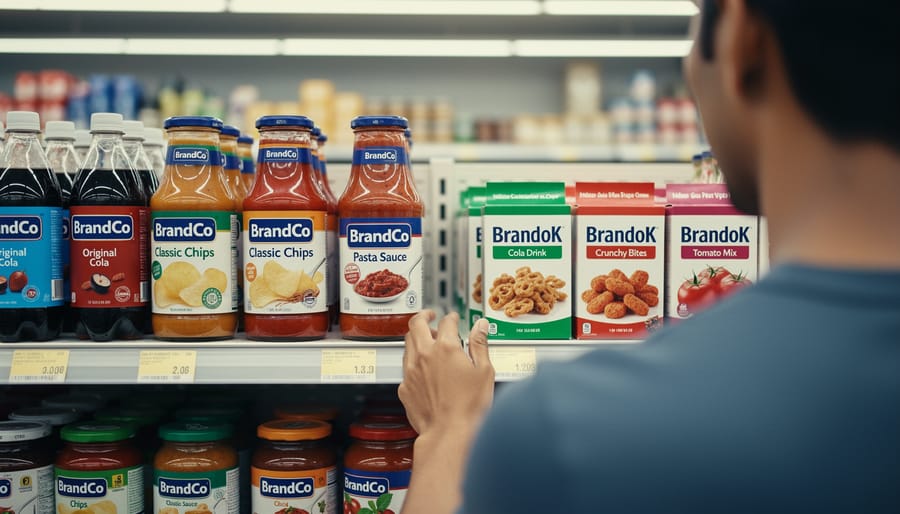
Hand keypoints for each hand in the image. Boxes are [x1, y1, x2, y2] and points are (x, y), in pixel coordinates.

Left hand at [399, 311, 493, 436]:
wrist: (449, 433)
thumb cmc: (469, 407)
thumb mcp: (484, 371)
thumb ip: (480, 344)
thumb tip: (481, 326)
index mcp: (446, 348)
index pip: (446, 322)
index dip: (451, 317)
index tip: (454, 318)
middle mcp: (425, 356)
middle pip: (416, 325)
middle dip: (424, 317)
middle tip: (430, 316)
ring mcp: (411, 371)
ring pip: (407, 343)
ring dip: (416, 337)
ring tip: (425, 340)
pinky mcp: (405, 387)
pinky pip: (405, 366)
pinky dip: (413, 361)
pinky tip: (421, 368)